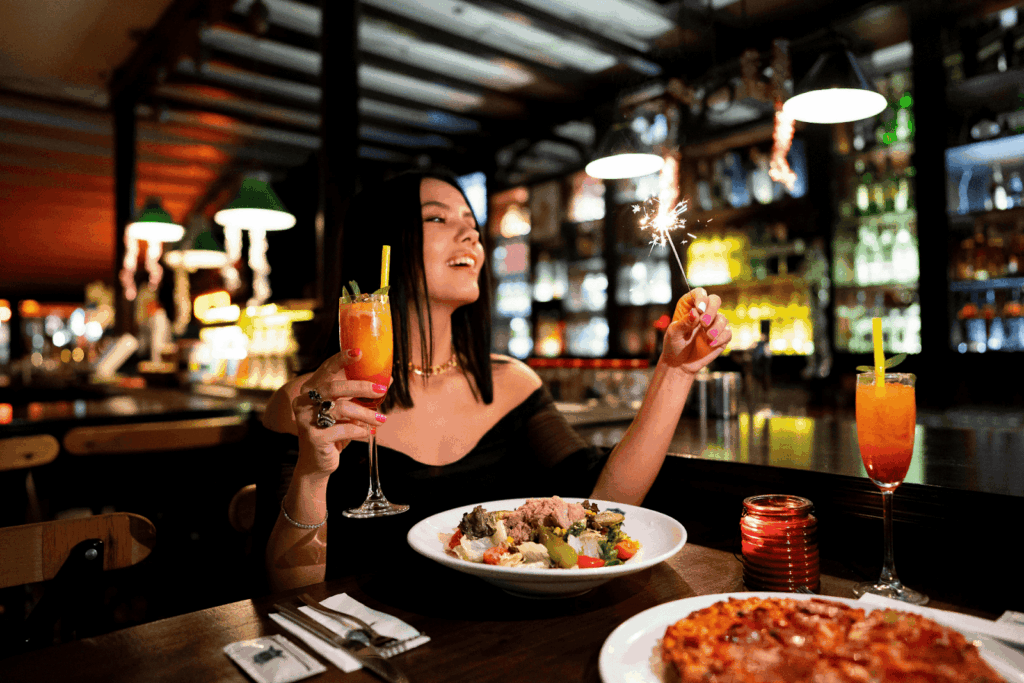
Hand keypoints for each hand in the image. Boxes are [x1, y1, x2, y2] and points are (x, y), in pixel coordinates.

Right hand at [292, 350, 388, 474]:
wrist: (318, 462)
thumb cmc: (334, 431)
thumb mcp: (347, 410)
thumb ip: (361, 395)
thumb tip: (388, 378)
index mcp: (310, 390)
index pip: (325, 369)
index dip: (341, 359)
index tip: (359, 352)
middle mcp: (303, 402)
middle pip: (334, 387)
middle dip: (361, 387)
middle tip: (382, 390)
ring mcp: (306, 419)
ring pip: (341, 409)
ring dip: (366, 413)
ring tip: (381, 419)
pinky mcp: (313, 437)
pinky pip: (343, 429)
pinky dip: (359, 430)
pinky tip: (367, 433)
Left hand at [661, 288, 732, 373]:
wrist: (679, 364)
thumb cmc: (673, 345)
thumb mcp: (673, 333)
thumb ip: (684, 322)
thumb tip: (694, 312)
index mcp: (689, 306)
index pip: (699, 293)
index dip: (701, 298)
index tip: (699, 309)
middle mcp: (703, 313)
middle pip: (715, 300)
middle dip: (711, 310)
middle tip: (703, 323)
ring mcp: (713, 324)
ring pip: (723, 318)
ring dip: (716, 327)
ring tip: (707, 337)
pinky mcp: (721, 337)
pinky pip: (728, 332)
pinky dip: (721, 337)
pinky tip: (711, 344)